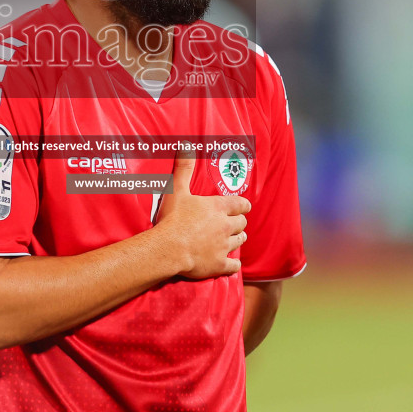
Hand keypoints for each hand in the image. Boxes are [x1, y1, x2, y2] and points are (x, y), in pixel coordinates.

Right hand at [154, 152, 248, 278]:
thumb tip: (186, 145)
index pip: (240, 204)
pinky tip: (230, 265)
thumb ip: (184, 168)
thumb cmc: (172, 218)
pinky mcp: (219, 265)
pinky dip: (233, 265)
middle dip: (239, 223)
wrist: (168, 248)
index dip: (243, 205)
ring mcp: (224, 246)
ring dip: (238, 239)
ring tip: (233, 240)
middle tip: (235, 223)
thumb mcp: (176, 189)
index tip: (244, 207)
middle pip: (242, 223)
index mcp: (218, 207)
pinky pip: (234, 266)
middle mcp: (226, 226)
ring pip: (240, 242)